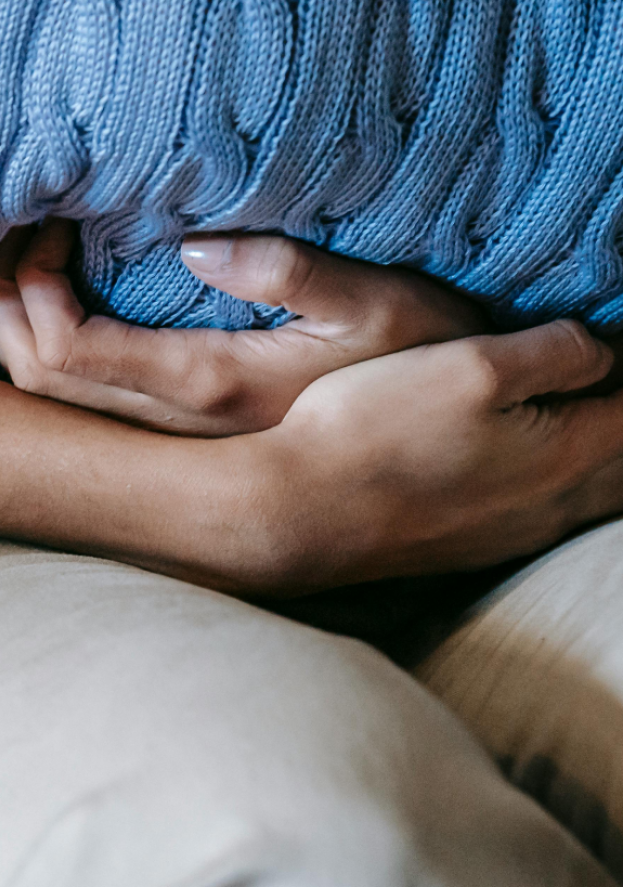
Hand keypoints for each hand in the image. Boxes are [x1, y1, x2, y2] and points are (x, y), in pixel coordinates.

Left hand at [0, 219, 487, 434]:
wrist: (436, 440)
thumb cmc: (419, 359)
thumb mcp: (378, 302)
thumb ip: (288, 272)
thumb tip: (192, 244)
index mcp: (208, 385)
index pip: (69, 352)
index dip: (32, 290)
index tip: (50, 223)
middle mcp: (173, 425)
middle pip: (38, 381)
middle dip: (4, 306)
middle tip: (15, 232)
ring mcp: (172, 436)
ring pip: (51, 401)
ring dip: (18, 330)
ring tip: (23, 262)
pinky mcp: (179, 432)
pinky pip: (82, 402)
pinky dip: (46, 352)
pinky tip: (55, 307)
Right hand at [223, 321, 622, 591]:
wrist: (296, 512)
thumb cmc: (376, 432)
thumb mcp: (471, 364)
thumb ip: (555, 351)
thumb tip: (601, 352)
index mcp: (567, 456)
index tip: (614, 339)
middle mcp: (550, 508)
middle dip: (618, 413)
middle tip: (604, 377)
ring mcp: (507, 536)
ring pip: (588, 493)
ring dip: (596, 453)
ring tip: (584, 411)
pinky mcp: (467, 547)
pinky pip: (542, 513)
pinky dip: (555, 479)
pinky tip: (529, 462)